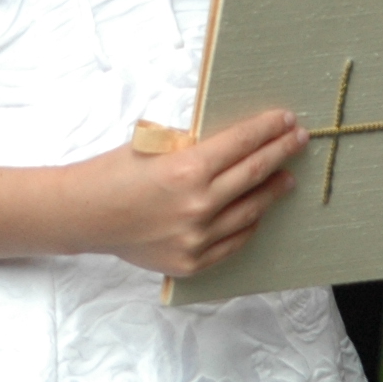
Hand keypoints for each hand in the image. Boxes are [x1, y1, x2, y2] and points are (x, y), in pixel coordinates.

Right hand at [76, 109, 310, 275]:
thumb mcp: (155, 146)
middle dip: (280, 153)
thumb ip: (195, 146)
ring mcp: (197, 237)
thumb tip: (235, 142)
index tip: (285, 120)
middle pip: (254, 174)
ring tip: (286, 178)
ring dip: (272, 191)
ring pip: (250, 210)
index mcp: (187, 169)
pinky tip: (257, 212)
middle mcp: (197, 205)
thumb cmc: (115, 172)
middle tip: (298, 140)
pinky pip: (233, 241)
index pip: (241, 144)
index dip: (267, 129)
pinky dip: (249, 224)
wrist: (84, 215)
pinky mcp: (192, 260)